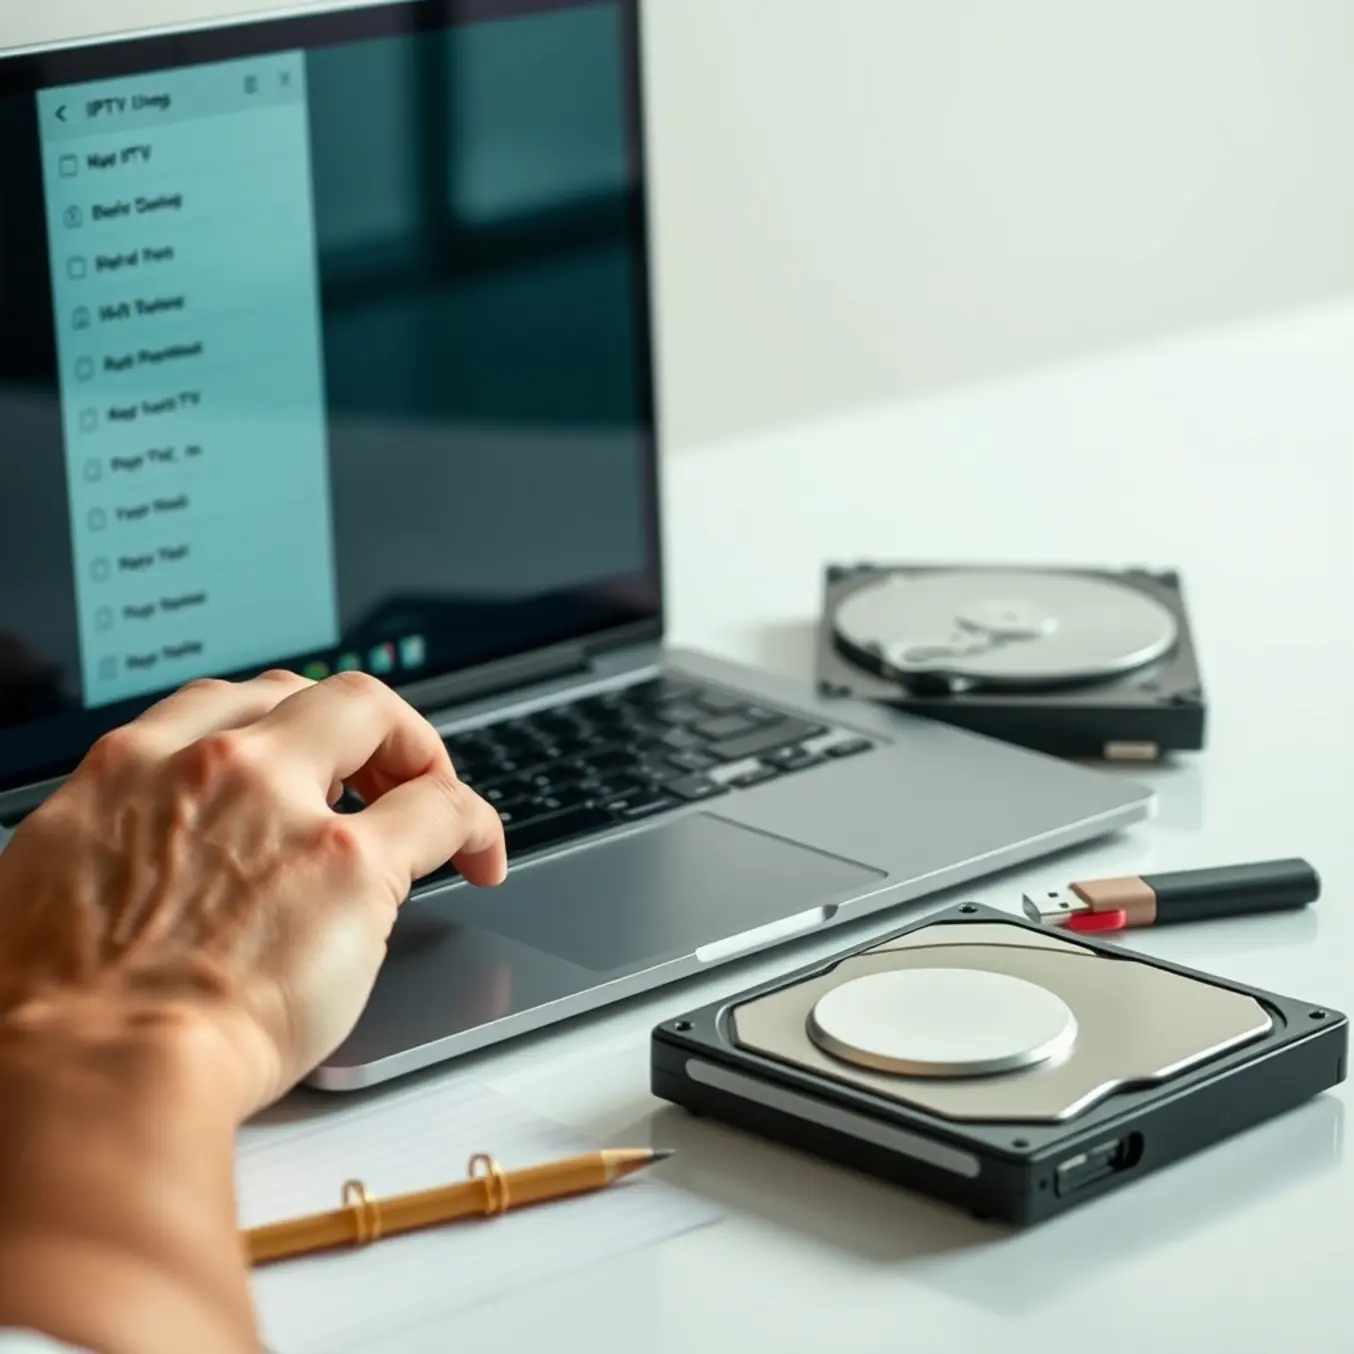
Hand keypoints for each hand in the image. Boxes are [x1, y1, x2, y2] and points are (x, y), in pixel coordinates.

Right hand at [0, 667, 505, 1116]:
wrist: (91, 1074)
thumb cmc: (55, 1020)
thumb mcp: (47, 888)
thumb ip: (117, 849)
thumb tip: (147, 865)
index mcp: (129, 769)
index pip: (226, 702)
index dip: (280, 724)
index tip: (306, 757)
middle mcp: (210, 766)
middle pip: (311, 693)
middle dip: (355, 726)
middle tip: (381, 774)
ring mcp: (283, 803)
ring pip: (375, 716)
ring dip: (415, 753)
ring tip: (435, 802)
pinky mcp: (351, 863)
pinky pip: (443, 809)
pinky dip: (474, 820)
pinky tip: (480, 853)